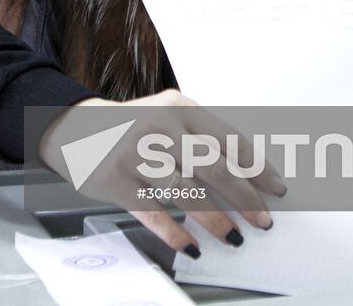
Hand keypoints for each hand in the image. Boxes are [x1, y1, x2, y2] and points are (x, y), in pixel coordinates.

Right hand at [38, 89, 283, 258]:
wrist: (76, 127)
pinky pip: (151, 211)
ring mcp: (137, 154)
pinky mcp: (115, 181)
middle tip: (263, 219)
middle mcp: (161, 128)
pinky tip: (189, 244)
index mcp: (182, 108)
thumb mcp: (171, 116)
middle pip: (213, 166)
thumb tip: (248, 172)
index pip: (229, 139)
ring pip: (186, 191)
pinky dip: (173, 231)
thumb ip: (203, 138)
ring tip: (234, 236)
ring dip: (215, 219)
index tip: (275, 188)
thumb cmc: (136, 125)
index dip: (257, 166)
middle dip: (244, 196)